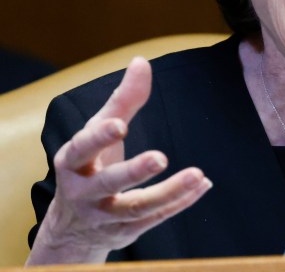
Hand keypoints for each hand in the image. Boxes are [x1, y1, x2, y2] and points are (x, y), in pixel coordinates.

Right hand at [27, 57, 212, 264]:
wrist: (73, 224)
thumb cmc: (90, 164)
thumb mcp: (98, 131)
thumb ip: (123, 99)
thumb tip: (141, 61)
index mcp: (73, 161)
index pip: (84, 148)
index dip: (100, 138)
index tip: (120, 124)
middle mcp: (85, 191)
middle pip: (108, 183)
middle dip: (132, 171)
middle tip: (160, 157)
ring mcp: (105, 214)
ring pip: (136, 208)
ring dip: (169, 192)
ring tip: (198, 174)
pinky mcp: (126, 231)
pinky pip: (155, 218)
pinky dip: (180, 202)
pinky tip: (202, 185)